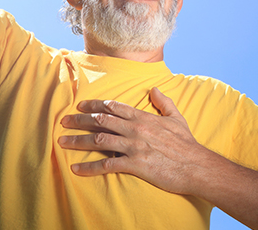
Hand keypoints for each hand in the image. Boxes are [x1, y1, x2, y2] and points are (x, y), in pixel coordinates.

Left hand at [58, 87, 209, 193]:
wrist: (195, 165)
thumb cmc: (186, 143)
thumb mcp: (177, 117)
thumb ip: (164, 102)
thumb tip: (154, 89)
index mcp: (143, 117)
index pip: (113, 107)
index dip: (95, 105)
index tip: (80, 106)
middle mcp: (135, 129)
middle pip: (101, 120)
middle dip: (79, 120)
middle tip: (64, 121)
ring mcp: (133, 146)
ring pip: (99, 140)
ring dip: (78, 140)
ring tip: (63, 142)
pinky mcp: (134, 164)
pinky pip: (107, 165)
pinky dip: (89, 167)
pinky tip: (77, 169)